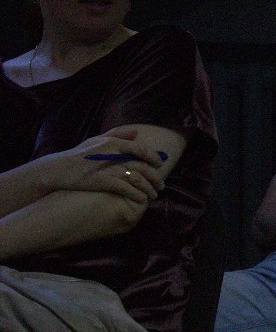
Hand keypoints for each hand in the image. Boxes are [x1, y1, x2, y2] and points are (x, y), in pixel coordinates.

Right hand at [36, 128, 165, 203]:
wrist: (58, 169)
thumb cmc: (79, 154)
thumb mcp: (97, 140)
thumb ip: (118, 134)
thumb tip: (137, 132)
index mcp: (114, 142)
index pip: (141, 149)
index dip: (154, 157)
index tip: (160, 165)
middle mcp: (113, 154)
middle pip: (142, 165)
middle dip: (155, 177)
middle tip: (161, 185)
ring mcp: (108, 168)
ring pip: (137, 178)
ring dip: (148, 188)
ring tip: (153, 196)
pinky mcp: (102, 181)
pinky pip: (125, 188)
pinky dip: (136, 194)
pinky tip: (141, 199)